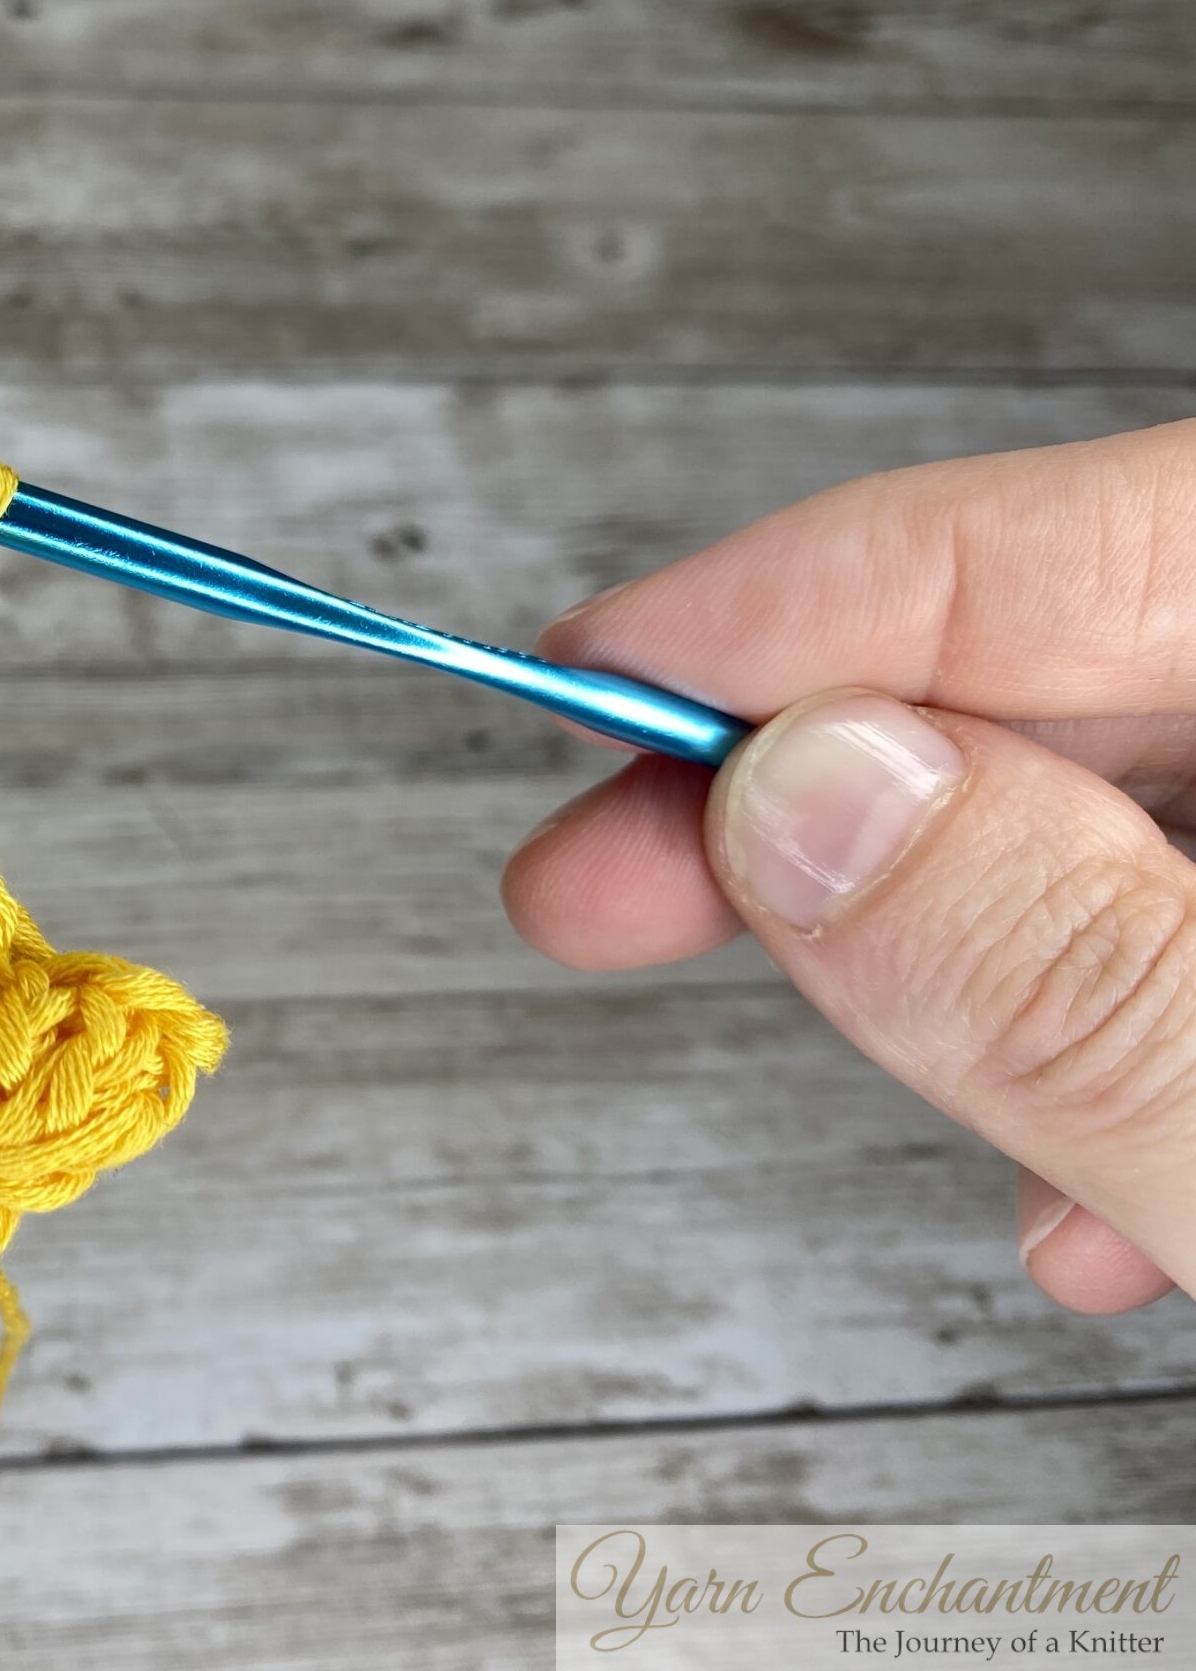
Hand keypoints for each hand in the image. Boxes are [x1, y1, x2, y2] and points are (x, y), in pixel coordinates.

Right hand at [506, 417, 1195, 1316]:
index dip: (804, 599)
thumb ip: (1081, 975)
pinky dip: (1097, 1033)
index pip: (1084, 546)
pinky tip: (1075, 1188)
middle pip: (1087, 669)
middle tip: (602, 877)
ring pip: (1136, 813)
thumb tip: (809, 798)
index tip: (598, 672)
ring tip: (843, 1054)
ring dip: (962, 939)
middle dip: (830, 790)